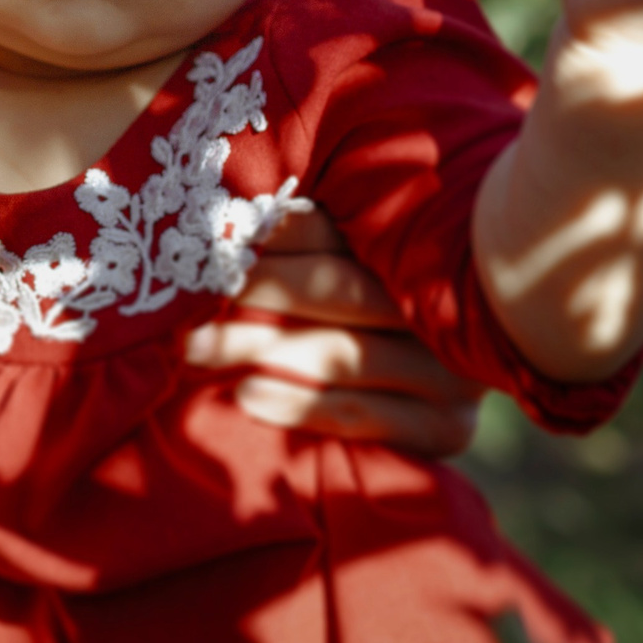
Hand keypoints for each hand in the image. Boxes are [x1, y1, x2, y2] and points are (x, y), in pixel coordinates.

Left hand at [188, 211, 485, 458]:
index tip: (211, 235)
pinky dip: (299, 405)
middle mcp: (448, 303)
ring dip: (260, 349)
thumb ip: (291, 237)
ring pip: (343, 353)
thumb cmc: (346, 312)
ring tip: (196, 348)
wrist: (413, 404)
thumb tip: (221, 214)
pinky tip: (245, 394)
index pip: (338, 230)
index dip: (274, 231)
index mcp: (423, 247)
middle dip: (257, 290)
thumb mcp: (329, 264)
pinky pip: (361, 414)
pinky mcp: (447, 428)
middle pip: (339, 288)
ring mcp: (455, 368)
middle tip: (187, 298)